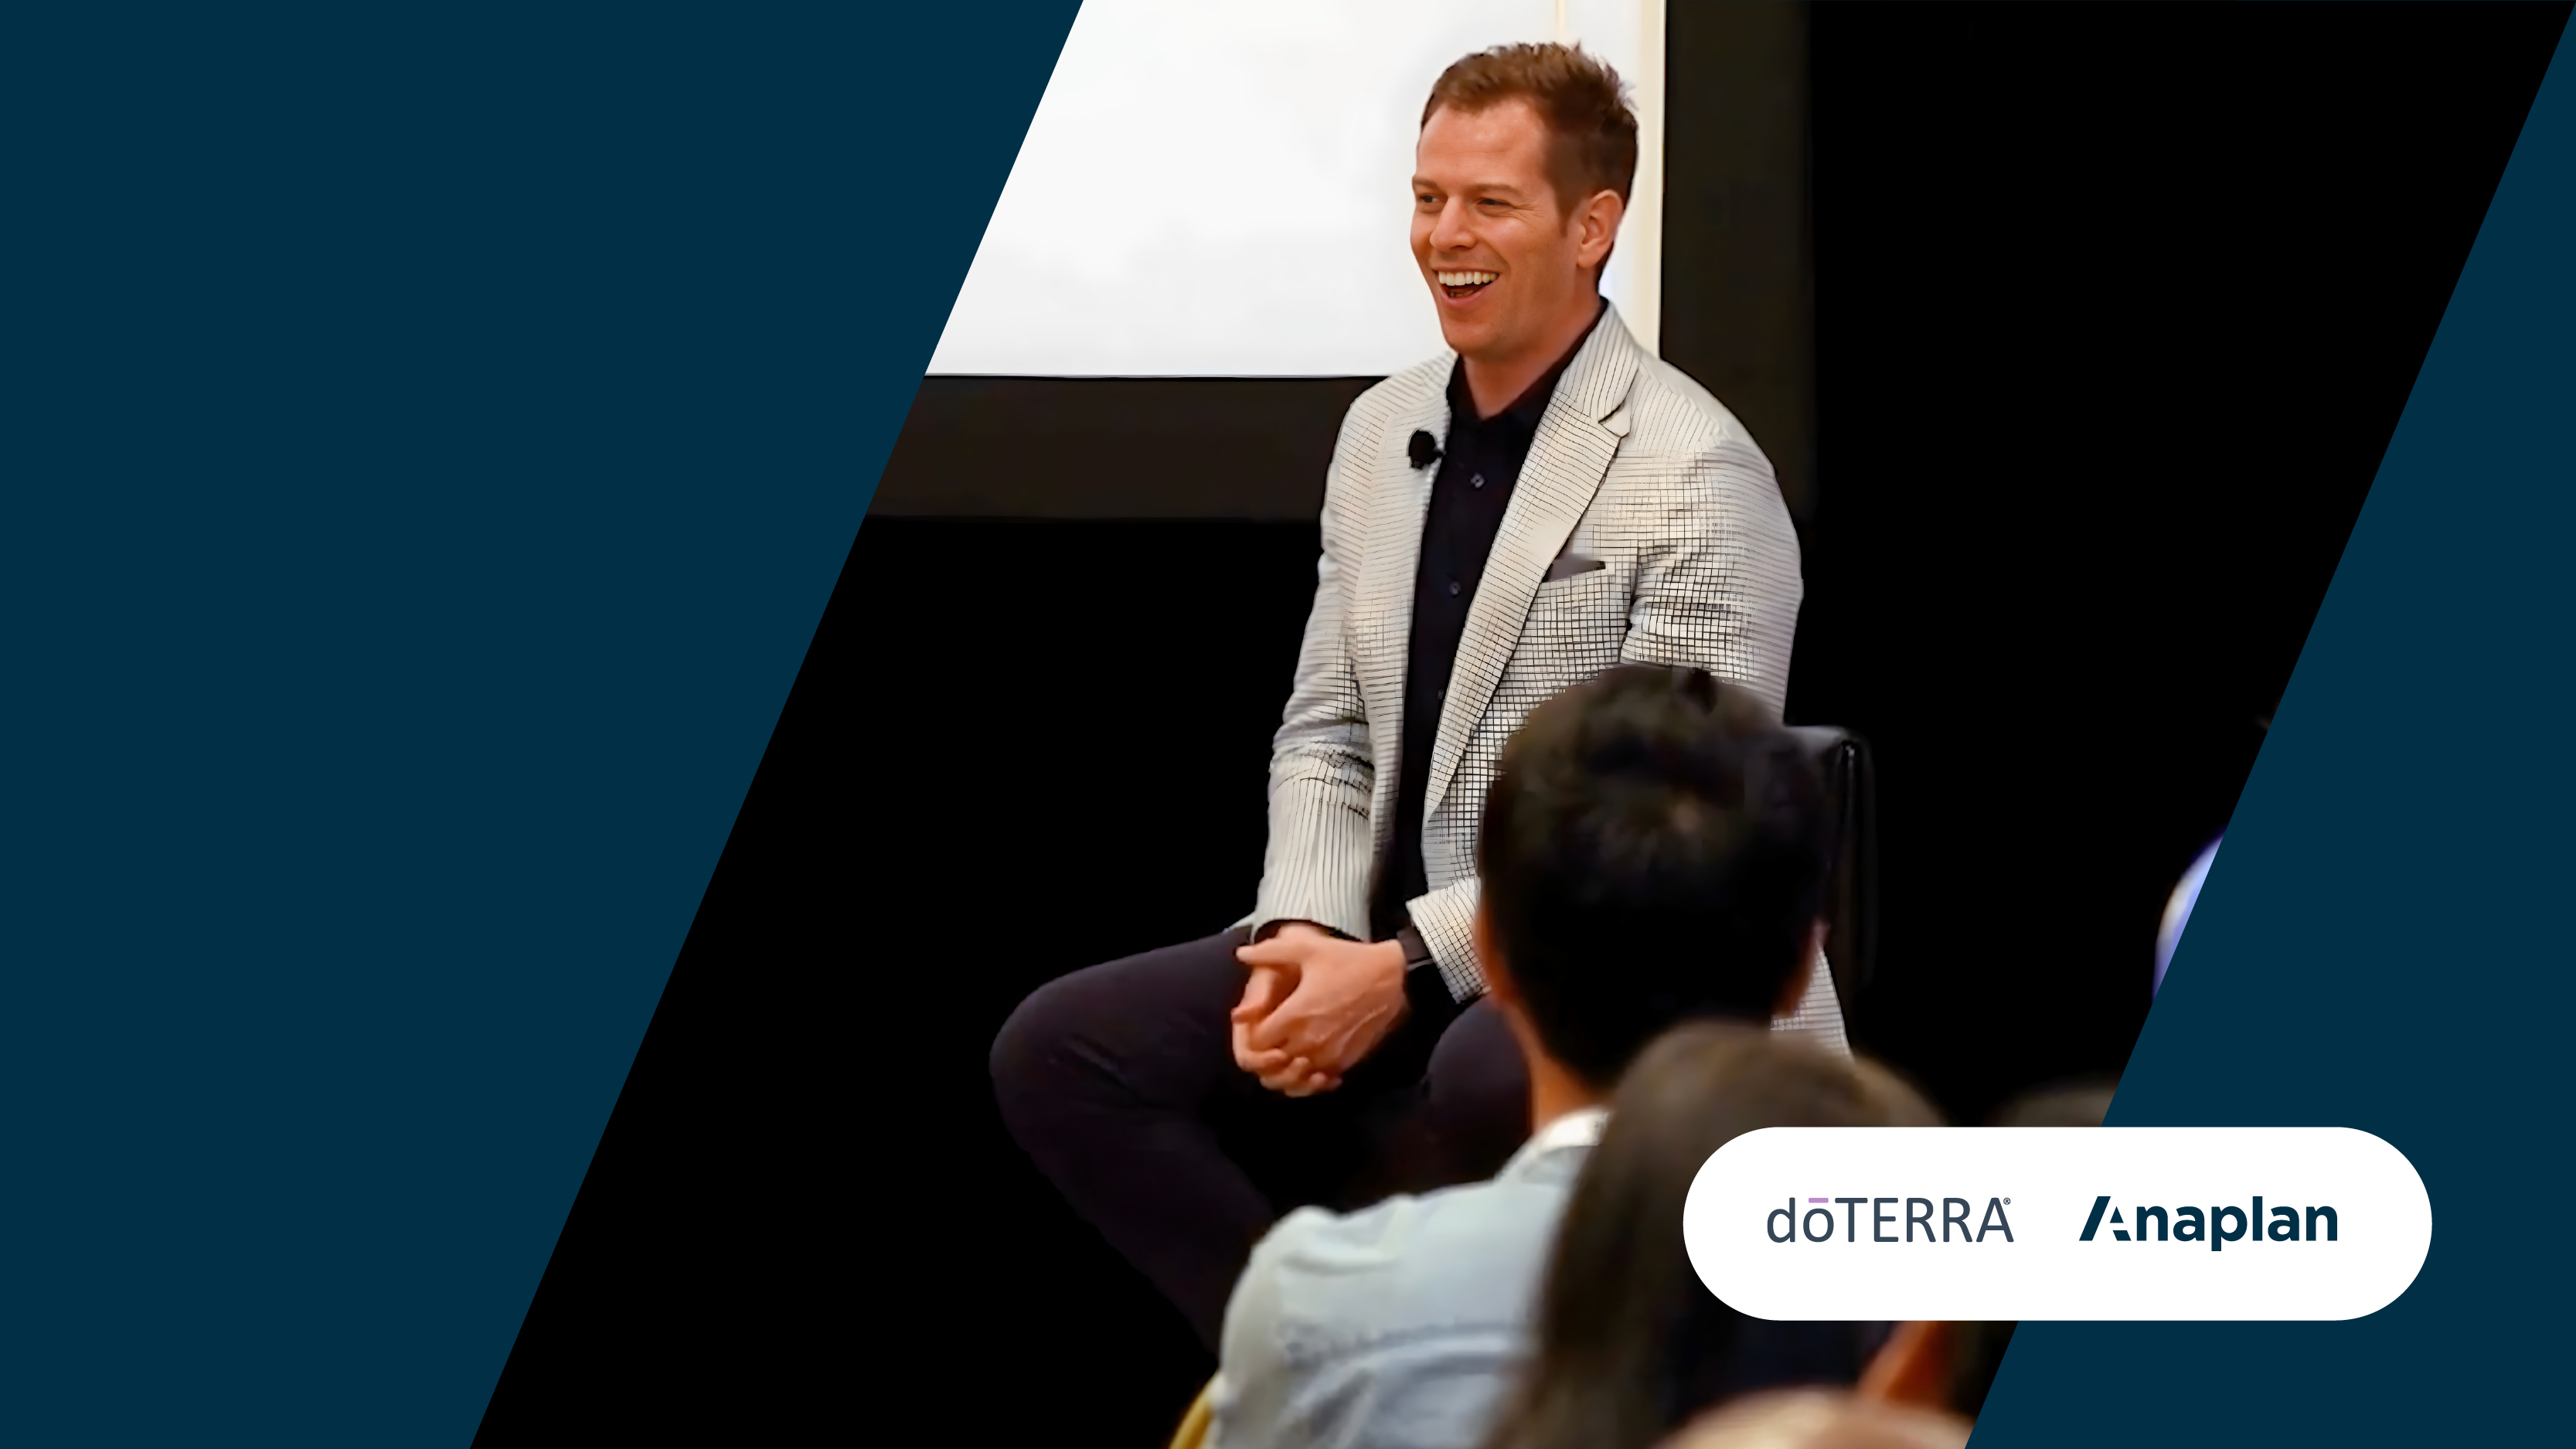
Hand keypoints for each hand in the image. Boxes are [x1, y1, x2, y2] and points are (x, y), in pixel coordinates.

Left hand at [1234, 926, 1410, 1094]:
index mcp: (1294, 1016)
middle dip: (1266, 1054)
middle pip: (1271, 1065)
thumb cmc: (1349, 961)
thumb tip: (1241, 954)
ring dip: (1287, 1068)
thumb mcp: (1308, 949)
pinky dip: (1310, 1075)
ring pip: (1294, 1078)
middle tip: (1270, 1039)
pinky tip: (1311, 1059)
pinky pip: (1318, 1082)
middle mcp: (1308, 1041)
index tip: (1258, 1023)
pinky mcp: (1346, 1062)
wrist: (1394, 978)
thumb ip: (1270, 952)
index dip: (1252, 1035)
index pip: (1256, 1043)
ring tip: (1288, 1051)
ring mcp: (1328, 1055)